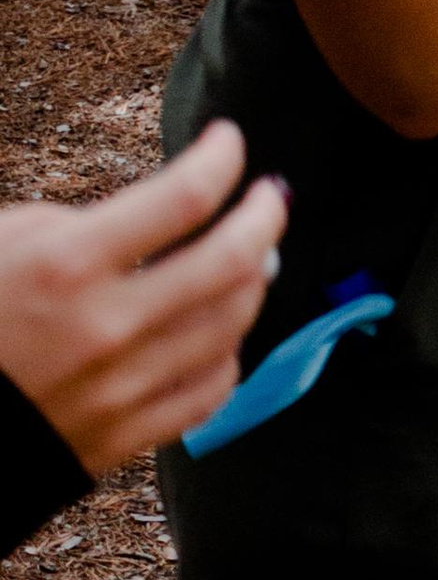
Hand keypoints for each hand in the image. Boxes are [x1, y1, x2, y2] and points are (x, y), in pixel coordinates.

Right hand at [0, 121, 288, 473]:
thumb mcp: (5, 239)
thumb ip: (86, 222)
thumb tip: (160, 214)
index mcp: (66, 265)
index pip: (184, 197)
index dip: (221, 157)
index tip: (227, 141)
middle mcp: (103, 327)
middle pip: (230, 260)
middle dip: (266, 214)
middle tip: (270, 194)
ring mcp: (117, 389)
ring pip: (231, 324)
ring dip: (255, 279)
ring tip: (255, 254)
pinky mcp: (120, 438)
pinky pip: (209, 392)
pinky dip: (228, 351)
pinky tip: (222, 328)